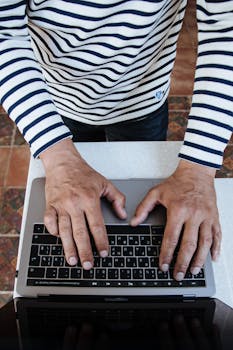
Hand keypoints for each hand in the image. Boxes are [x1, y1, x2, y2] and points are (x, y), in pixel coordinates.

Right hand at [40, 139, 126, 268]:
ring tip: (72, 260)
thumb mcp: (105, 183)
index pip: (97, 226)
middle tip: (88, 264)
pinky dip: (52, 231)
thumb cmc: (83, 173)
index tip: (104, 253)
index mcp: (89, 199)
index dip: (101, 241)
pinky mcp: (50, 204)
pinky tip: (57, 239)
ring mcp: (60, 205)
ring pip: (64, 231)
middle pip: (80, 233)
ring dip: (68, 247)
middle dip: (85, 251)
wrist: (63, 162)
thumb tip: (122, 215)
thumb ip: (117, 199)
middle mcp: (75, 204)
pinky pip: (49, 221)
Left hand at [131, 160, 220, 280]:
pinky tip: (213, 258)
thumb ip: (143, 208)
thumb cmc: (177, 182)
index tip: (164, 265)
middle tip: (178, 275)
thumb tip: (133, 222)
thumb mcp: (156, 192)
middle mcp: (194, 214)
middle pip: (189, 244)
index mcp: (178, 210)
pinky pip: (217, 235)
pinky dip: (216, 248)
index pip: (171, 238)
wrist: (196, 172)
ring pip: (205, 243)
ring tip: (193, 271)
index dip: (167, 254)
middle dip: (182, 263)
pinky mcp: (214, 216)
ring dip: (199, 260)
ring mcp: (206, 216)